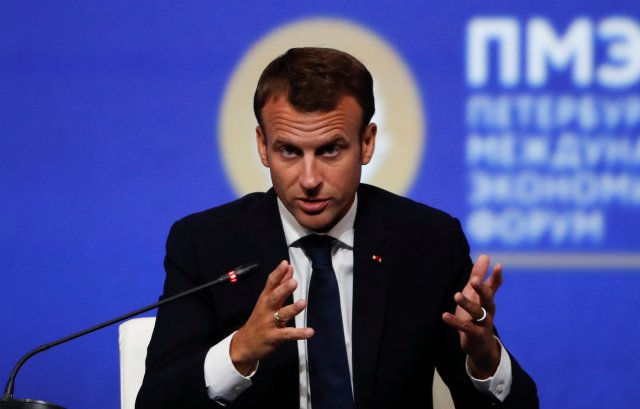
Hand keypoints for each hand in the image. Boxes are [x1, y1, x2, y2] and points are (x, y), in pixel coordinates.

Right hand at [230, 260, 313, 374]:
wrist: (244, 344)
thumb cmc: (258, 319)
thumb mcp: (266, 301)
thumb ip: (279, 284)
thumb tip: (288, 268)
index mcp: (265, 299)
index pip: (271, 284)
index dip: (278, 273)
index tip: (285, 264)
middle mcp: (267, 309)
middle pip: (275, 297)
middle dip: (283, 289)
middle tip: (293, 282)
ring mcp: (270, 323)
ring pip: (282, 315)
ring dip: (292, 309)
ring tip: (302, 303)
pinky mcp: (274, 337)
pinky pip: (288, 334)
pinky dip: (299, 333)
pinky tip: (310, 332)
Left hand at [442, 254, 502, 377]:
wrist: (481, 346)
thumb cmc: (477, 316)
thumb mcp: (476, 295)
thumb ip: (480, 277)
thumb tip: (485, 256)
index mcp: (487, 300)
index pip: (493, 287)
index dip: (496, 277)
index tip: (498, 265)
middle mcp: (488, 311)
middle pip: (488, 299)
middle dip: (482, 290)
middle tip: (475, 280)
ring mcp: (482, 323)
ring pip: (477, 312)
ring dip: (467, 304)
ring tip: (456, 295)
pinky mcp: (474, 334)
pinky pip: (465, 327)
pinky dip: (455, 321)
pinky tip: (444, 315)